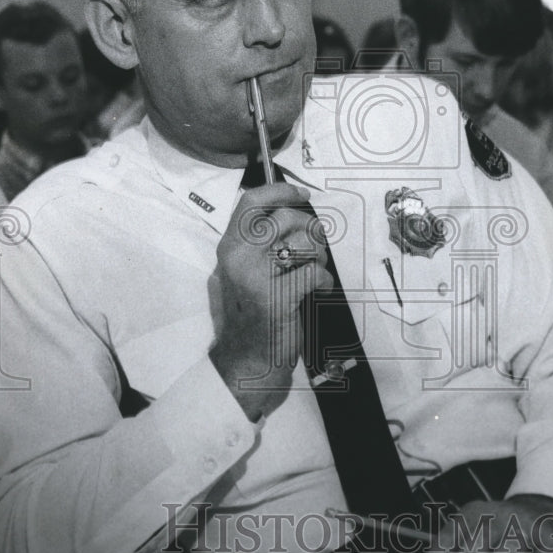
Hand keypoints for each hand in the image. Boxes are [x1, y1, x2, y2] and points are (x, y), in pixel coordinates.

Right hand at [210, 183, 333, 420]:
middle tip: (315, 244)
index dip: (280, 191)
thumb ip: (258, 244)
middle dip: (309, 228)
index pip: (250, 202)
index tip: (300, 194)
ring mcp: (255, 277)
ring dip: (318, 254)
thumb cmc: (251, 315)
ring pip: (302, 242)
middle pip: (284, 218)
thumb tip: (291, 211)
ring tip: (314, 269)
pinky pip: (314, 272)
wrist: (247, 360)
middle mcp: (237, 257)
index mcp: (229, 248)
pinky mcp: (277, 298)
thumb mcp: (244, 272)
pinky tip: (321, 290)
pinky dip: (324, 280)